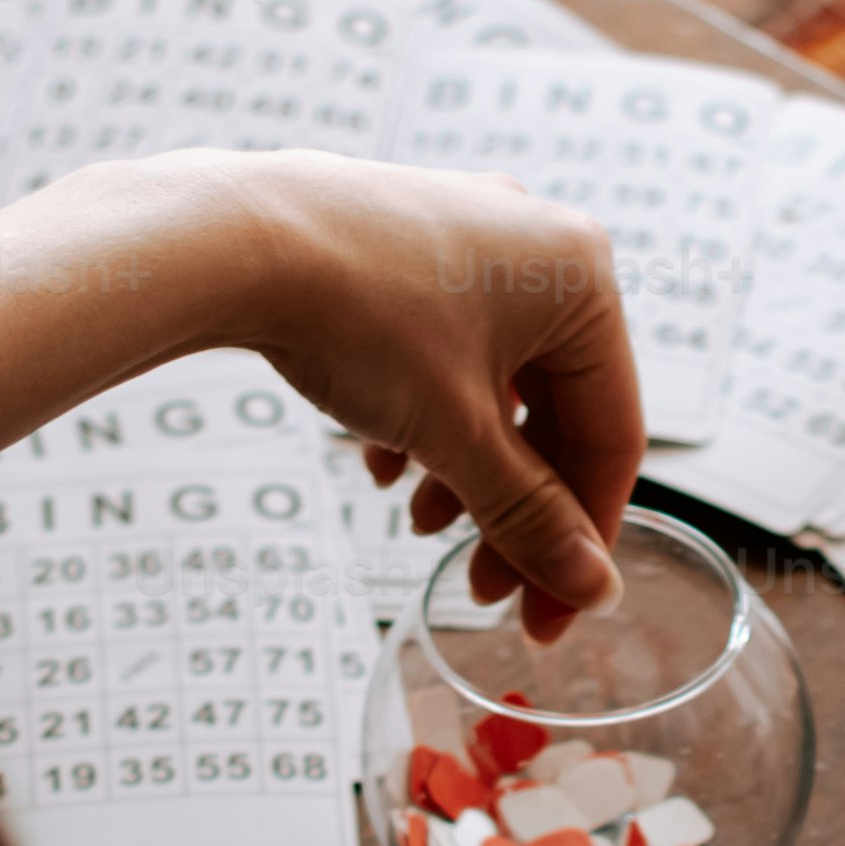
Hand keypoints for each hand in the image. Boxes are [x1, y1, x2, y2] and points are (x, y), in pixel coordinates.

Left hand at [191, 152, 641, 638]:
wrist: (233, 240)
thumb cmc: (355, 312)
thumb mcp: (457, 438)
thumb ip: (530, 517)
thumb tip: (591, 586)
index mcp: (582, 277)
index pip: (611, 435)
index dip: (586, 537)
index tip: (555, 609)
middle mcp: (537, 244)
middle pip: (553, 413)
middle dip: (514, 507)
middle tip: (482, 584)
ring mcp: (471, 237)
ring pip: (495, 387)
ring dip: (466, 471)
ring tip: (417, 523)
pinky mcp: (410, 245)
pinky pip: (445, 351)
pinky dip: (425, 418)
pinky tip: (382, 462)